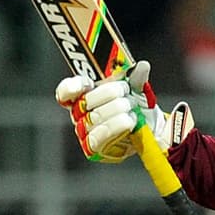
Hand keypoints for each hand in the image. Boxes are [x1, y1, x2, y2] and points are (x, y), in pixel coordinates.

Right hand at [55, 61, 194, 162]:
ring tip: (132, 108)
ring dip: (117, 110)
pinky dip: (116, 126)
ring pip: (95, 118)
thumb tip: (142, 66)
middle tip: (127, 93)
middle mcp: (79, 114)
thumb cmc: (135, 107)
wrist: (148, 130)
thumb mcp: (136, 90)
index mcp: (83, 95)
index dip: (72, 86)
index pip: (66, 92)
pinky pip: (99, 136)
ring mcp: (85, 132)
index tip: (88, 82)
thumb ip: (136, 78)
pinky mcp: (93, 148)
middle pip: (86, 101)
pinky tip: (129, 121)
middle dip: (110, 93)